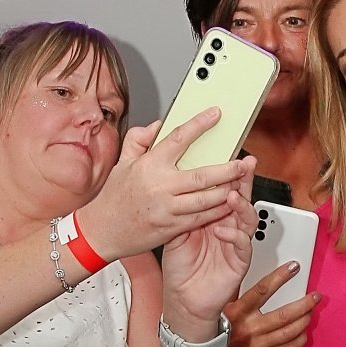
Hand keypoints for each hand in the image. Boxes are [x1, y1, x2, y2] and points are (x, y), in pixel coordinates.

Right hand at [76, 109, 252, 259]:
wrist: (102, 231)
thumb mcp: (122, 163)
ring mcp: (168, 209)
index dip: (199, 124)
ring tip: (240, 182)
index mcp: (150, 166)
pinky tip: (228, 203)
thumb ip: (139, 140)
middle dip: (228, 169)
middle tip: (243, 162)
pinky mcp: (172, 227)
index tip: (215, 115)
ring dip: (228, 191)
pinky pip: (201, 218)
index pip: (179, 139)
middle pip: (203, 175)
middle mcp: (161, 186)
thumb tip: (157, 126)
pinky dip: (218, 210)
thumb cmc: (112, 199)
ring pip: (206, 199)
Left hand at [160, 159, 258, 329]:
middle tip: (244, 165)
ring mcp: (236, 242)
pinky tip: (223, 230)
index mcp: (214, 216)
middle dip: (244, 181)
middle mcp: (228, 226)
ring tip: (232, 195)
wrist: (183, 299)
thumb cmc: (180, 266)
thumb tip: (177, 180)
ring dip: (242, 205)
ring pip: (248, 218)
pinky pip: (243, 244)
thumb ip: (182, 208)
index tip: (227, 154)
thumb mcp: (176, 230)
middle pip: (241, 198)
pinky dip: (235, 235)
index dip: (227, 173)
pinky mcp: (240, 261)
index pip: (224, 189)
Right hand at [218, 263, 321, 346]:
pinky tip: (304, 333)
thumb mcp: (217, 309)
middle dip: (304, 304)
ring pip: (289, 332)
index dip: (280, 277)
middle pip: (284, 315)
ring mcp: (258, 346)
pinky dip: (299, 341)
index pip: (263, 290)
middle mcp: (250, 330)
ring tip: (311, 312)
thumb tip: (243, 274)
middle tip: (314, 296)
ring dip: (304, 321)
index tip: (293, 268)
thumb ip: (231, 294)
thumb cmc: (209, 334)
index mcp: (237, 313)